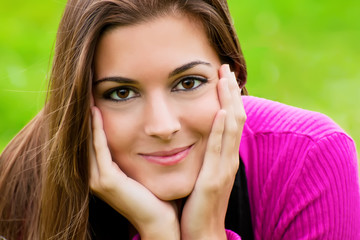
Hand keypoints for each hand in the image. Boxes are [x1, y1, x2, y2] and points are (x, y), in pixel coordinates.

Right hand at [89, 106, 179, 239]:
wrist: (159, 220)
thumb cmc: (155, 195)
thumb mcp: (139, 169)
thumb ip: (135, 153)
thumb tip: (144, 134)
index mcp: (103, 172)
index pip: (93, 140)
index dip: (92, 119)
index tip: (94, 97)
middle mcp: (95, 175)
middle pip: (85, 139)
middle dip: (85, 115)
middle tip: (86, 91)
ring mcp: (97, 179)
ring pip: (88, 142)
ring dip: (88, 119)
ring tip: (87, 95)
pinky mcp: (106, 181)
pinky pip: (99, 149)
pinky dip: (97, 130)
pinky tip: (96, 112)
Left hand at [180, 64, 245, 239]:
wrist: (200, 233)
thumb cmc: (199, 204)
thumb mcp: (203, 173)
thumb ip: (204, 155)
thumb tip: (198, 136)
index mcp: (224, 157)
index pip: (230, 120)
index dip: (228, 97)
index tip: (222, 76)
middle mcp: (228, 159)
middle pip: (235, 117)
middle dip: (230, 91)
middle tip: (224, 67)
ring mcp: (223, 169)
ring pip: (231, 128)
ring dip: (228, 101)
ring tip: (224, 78)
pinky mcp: (213, 180)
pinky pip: (219, 150)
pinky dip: (222, 129)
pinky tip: (221, 111)